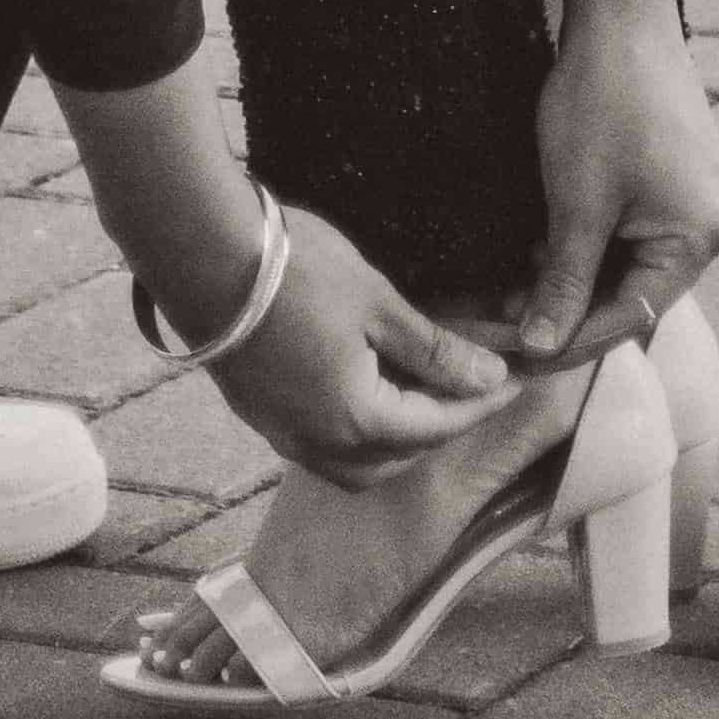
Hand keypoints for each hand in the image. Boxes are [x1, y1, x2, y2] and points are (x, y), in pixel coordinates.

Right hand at [217, 201, 516, 480]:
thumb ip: (436, 351)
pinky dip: (354, 432)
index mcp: (356, 421)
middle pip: (396, 459)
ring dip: (394, 441)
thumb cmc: (295, 271)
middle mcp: (318, 443)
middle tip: (468, 388)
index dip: (480, 404)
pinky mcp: (258, 415)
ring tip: (418, 392)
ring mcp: (282, 433)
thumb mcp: (379, 304)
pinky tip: (363, 387)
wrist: (204, 254)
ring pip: (355, 464)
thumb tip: (491, 376)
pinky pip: (320, 446)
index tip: (513, 382)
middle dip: (437, 430)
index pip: (436, 426)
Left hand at [520, 0, 718, 361]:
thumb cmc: (602, 100)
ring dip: (577, 276)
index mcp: (701, 238)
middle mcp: (717, 229)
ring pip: (631, 264)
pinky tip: (548, 248)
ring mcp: (704, 204)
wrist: (621, 15)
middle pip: (634, 292)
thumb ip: (563, 282)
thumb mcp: (576, 202)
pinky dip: (594, 245)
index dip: (570, 339)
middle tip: (507, 321)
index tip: (518, 358)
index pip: (630, 315)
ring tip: (518, 284)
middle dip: (569, 307)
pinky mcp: (685, 184)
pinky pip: (639, 234)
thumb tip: (538, 347)